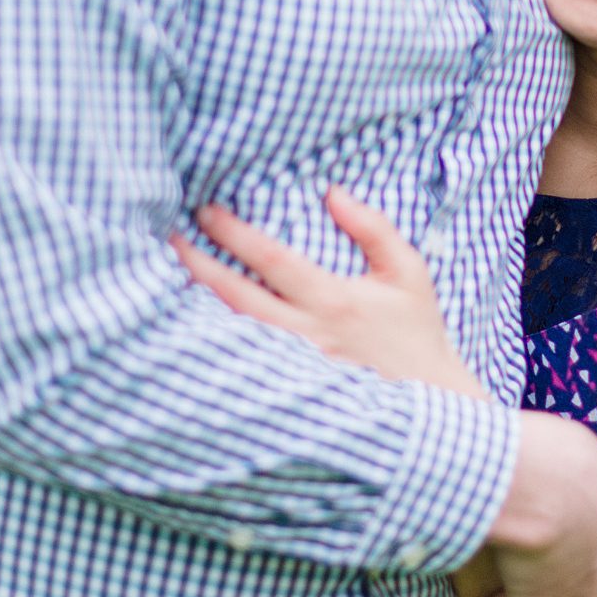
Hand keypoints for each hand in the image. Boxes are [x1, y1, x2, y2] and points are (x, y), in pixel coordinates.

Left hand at [169, 188, 484, 397]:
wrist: (429, 404)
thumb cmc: (417, 331)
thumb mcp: (409, 271)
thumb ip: (373, 227)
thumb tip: (333, 192)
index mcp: (335, 302)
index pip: (273, 261)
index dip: (235, 235)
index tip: (206, 211)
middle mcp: (307, 335)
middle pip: (236, 298)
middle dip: (197, 266)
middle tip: (167, 238)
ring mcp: (294, 367)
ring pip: (231, 332)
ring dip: (197, 302)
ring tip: (167, 274)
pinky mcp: (289, 389)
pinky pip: (242, 358)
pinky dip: (213, 336)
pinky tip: (190, 319)